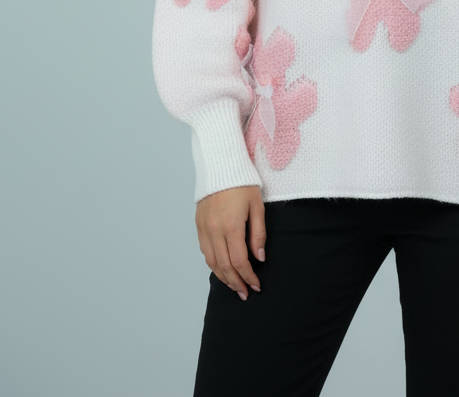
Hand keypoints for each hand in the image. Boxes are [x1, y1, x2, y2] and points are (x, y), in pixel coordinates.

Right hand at [196, 184, 265, 301]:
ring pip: (212, 262)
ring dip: (223, 277)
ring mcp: (204, 228)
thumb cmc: (242, 182)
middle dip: (236, 282)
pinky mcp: (199, 225)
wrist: (220, 165)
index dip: (248, 276)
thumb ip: (258, 233)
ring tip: (234, 286)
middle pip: (225, 266)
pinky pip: (205, 251)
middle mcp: (215, 230)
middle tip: (245, 293)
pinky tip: (221, 268)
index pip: (239, 261)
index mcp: (231, 226)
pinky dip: (213, 264)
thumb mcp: (257, 205)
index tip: (256, 285)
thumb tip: (259, 257)